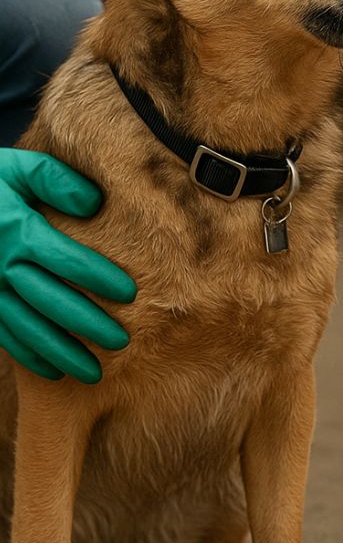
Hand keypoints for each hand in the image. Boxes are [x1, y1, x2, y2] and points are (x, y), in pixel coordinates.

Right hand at [0, 149, 135, 383]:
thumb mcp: (22, 168)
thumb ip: (57, 180)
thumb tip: (93, 203)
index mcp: (17, 230)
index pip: (64, 258)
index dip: (97, 277)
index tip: (130, 294)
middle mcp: (0, 264)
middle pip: (49, 300)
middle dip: (87, 324)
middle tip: (121, 342)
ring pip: (27, 326)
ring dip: (61, 352)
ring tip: (95, 373)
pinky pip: (4, 335)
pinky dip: (29, 355)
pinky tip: (55, 371)